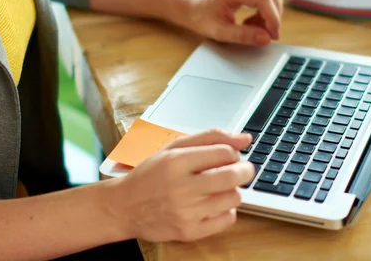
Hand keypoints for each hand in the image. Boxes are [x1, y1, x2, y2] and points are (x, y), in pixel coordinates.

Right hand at [111, 129, 254, 242]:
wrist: (124, 206)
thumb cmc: (151, 174)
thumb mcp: (173, 148)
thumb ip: (210, 138)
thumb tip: (245, 139)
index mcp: (176, 162)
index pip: (223, 153)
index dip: (234, 152)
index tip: (231, 155)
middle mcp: (181, 187)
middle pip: (232, 176)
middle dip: (245, 170)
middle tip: (243, 169)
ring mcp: (186, 212)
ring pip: (233, 198)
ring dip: (234, 190)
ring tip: (221, 187)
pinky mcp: (190, 232)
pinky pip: (227, 220)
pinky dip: (227, 210)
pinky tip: (215, 204)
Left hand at [177, 0, 283, 45]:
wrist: (191, 5)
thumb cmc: (201, 18)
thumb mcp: (219, 32)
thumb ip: (243, 36)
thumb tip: (266, 38)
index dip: (272, 18)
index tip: (273, 35)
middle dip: (276, 13)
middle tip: (269, 33)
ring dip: (272, 10)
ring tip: (256, 26)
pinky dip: (266, 7)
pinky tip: (253, 20)